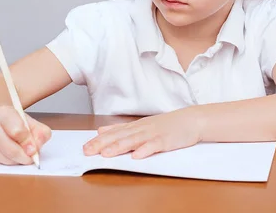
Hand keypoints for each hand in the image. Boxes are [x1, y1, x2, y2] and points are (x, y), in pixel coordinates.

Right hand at [0, 105, 51, 164]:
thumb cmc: (15, 120)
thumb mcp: (32, 121)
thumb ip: (40, 133)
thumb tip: (35, 148)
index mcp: (4, 113)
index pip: (17, 131)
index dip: (28, 143)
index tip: (34, 149)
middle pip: (9, 149)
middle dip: (23, 156)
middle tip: (31, 157)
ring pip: (3, 158)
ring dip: (16, 160)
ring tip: (22, 153)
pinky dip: (8, 161)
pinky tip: (11, 153)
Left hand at [83, 107, 204, 158]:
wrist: (191, 119)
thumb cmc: (167, 124)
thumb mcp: (142, 124)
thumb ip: (122, 128)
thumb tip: (101, 130)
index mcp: (136, 126)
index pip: (114, 133)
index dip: (99, 141)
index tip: (85, 147)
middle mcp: (142, 129)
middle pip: (120, 137)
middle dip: (103, 145)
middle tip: (88, 151)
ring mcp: (154, 134)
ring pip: (134, 141)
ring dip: (119, 147)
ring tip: (106, 154)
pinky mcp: (166, 140)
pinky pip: (154, 146)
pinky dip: (145, 150)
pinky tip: (137, 156)